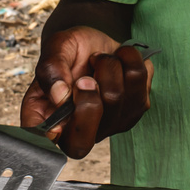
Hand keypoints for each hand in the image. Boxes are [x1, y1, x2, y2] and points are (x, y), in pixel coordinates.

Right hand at [20, 28, 151, 158]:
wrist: (97, 43)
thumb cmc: (71, 51)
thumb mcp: (55, 48)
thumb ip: (51, 70)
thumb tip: (59, 95)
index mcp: (51, 120)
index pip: (50, 146)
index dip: (55, 135)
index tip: (59, 113)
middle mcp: (79, 131)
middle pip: (86, 132)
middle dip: (88, 96)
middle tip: (85, 76)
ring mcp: (111, 124)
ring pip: (116, 96)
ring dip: (108, 65)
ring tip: (100, 60)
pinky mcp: (137, 108)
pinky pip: (140, 78)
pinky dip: (128, 59)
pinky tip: (119, 61)